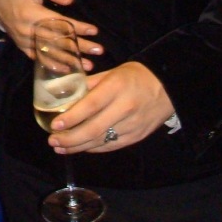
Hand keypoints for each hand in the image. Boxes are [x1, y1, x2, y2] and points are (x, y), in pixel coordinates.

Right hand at [0, 0, 100, 63]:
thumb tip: (71, 1)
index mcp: (32, 14)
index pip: (60, 24)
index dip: (78, 28)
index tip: (95, 31)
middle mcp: (28, 31)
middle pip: (58, 42)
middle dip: (80, 47)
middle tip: (98, 51)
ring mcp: (23, 40)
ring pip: (49, 53)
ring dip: (69, 61)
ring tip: (87, 66)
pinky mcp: (21, 45)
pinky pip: (38, 58)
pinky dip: (52, 65)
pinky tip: (65, 70)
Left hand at [47, 62, 173, 153]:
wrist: (169, 87)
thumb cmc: (135, 76)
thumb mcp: (111, 73)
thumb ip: (87, 84)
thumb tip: (60, 91)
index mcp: (116, 88)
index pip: (90, 106)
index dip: (71, 117)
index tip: (54, 125)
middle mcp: (125, 108)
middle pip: (94, 129)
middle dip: (70, 138)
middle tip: (53, 141)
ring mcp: (132, 125)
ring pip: (101, 141)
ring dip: (78, 147)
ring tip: (60, 147)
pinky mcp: (137, 137)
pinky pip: (111, 146)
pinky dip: (94, 148)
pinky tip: (81, 148)